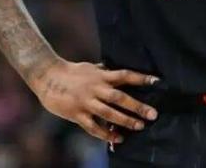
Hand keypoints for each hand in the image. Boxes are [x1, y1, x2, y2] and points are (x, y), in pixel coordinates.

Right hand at [32, 59, 159, 143]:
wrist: (47, 77)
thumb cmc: (71, 71)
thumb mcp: (91, 67)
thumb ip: (104, 71)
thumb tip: (116, 69)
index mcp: (101, 75)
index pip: (125, 75)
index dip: (141, 78)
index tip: (157, 81)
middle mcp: (96, 88)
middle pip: (120, 97)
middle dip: (137, 106)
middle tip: (153, 114)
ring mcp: (86, 102)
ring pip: (109, 113)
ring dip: (125, 121)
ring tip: (139, 126)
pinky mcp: (76, 114)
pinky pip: (93, 127)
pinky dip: (106, 134)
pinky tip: (117, 138)